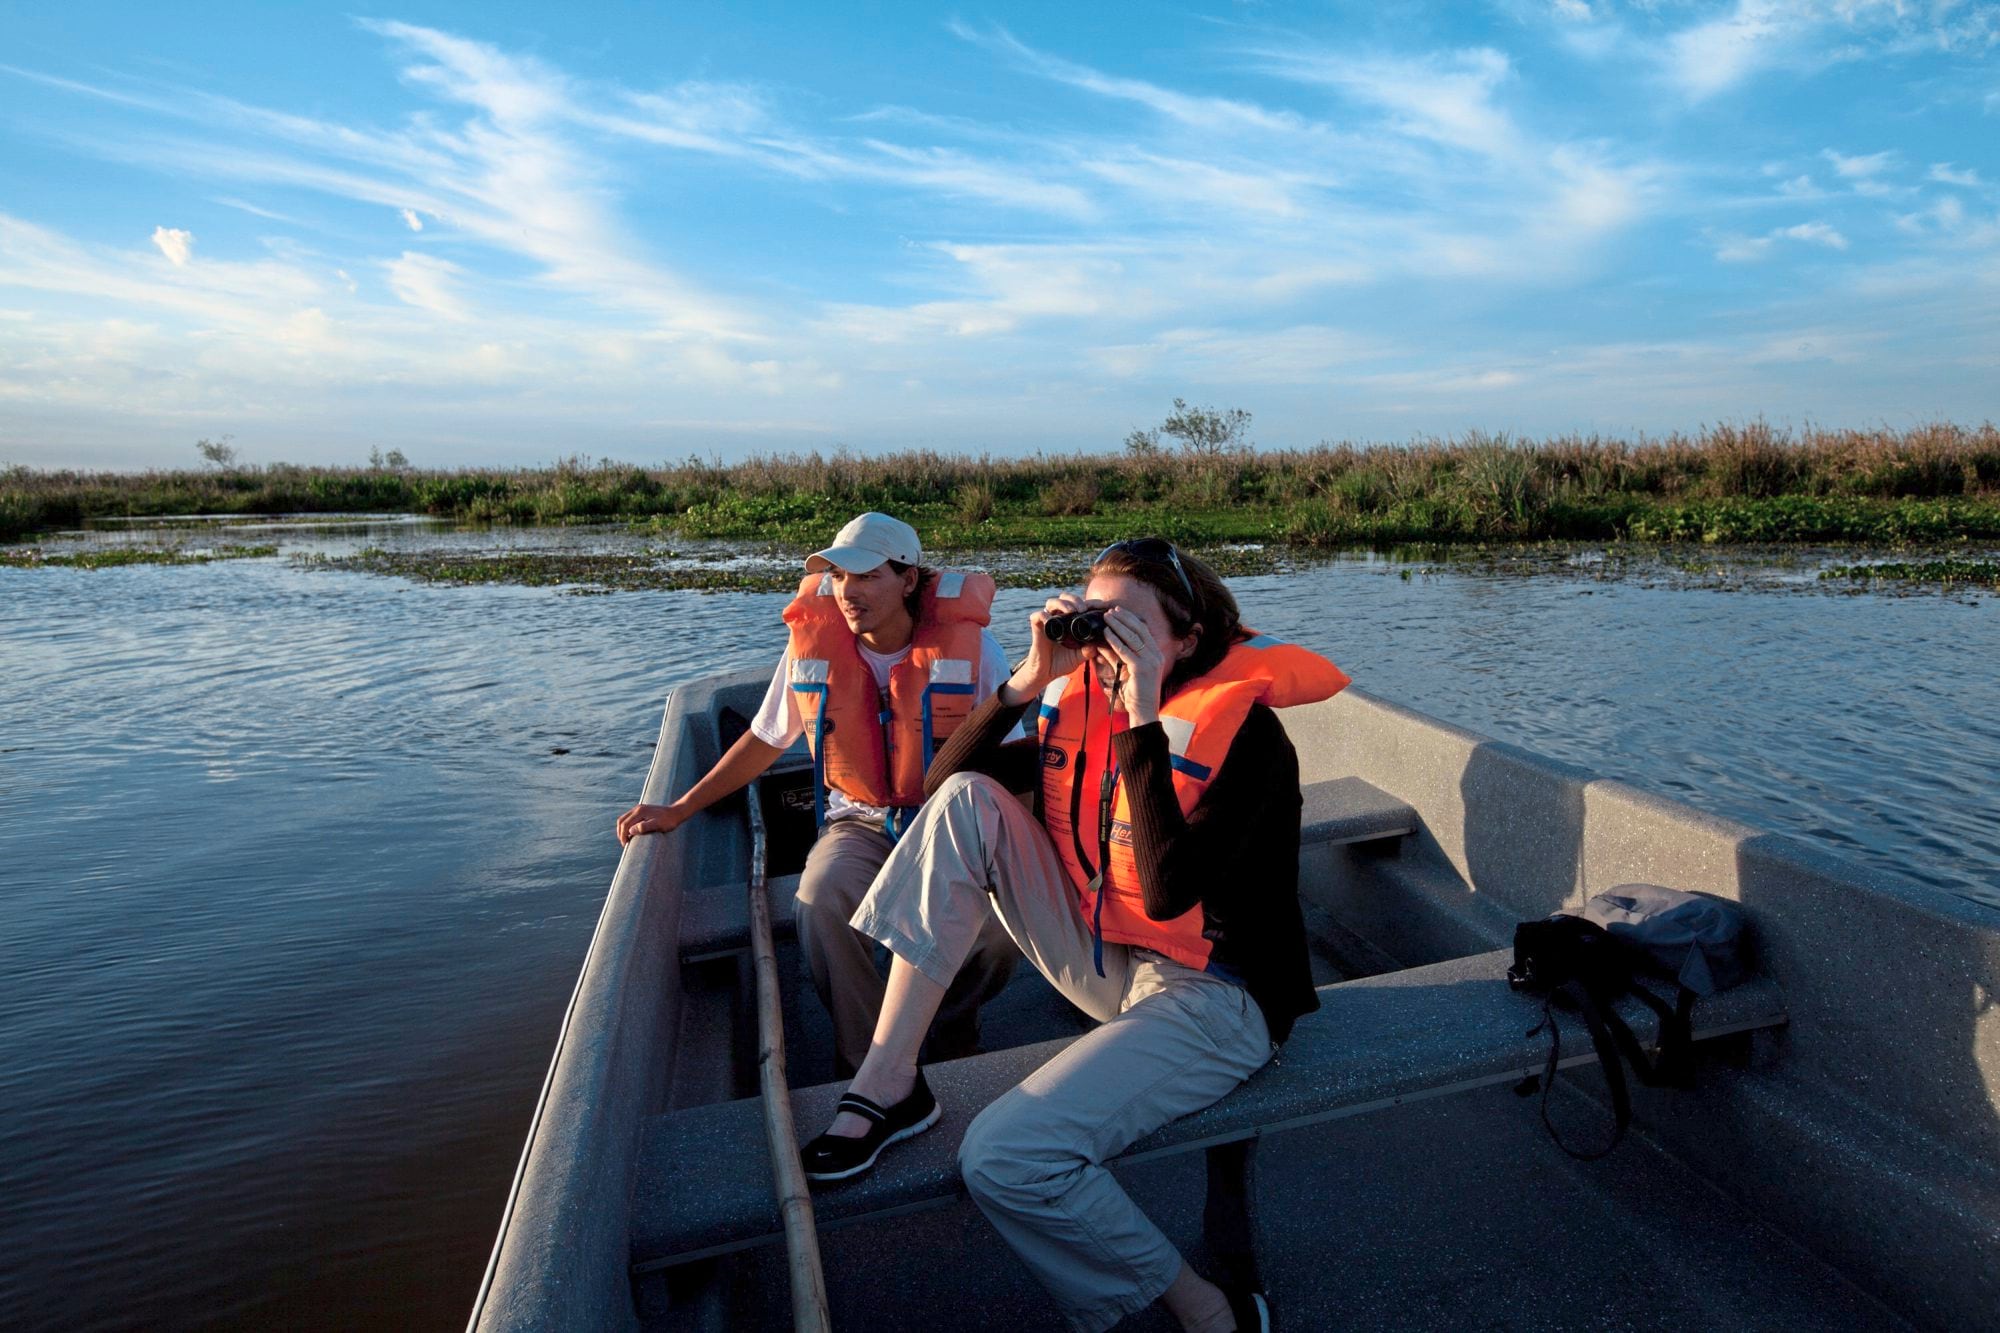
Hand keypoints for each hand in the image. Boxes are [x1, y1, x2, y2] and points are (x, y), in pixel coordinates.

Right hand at [617, 801, 688, 844]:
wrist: (677, 812)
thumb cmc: (668, 821)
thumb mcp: (658, 825)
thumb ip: (644, 827)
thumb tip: (630, 831)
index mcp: (640, 812)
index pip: (625, 824)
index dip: (623, 835)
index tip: (626, 845)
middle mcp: (637, 808)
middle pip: (622, 821)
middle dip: (621, 833)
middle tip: (625, 843)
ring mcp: (639, 808)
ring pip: (624, 819)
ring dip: (623, 829)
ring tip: (627, 839)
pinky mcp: (642, 811)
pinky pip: (629, 818)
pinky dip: (627, 826)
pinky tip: (632, 833)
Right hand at [1007, 592, 1088, 703]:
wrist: (1045, 673)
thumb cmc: (1062, 663)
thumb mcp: (1080, 657)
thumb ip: (1089, 651)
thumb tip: (1098, 645)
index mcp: (1069, 621)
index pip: (1078, 604)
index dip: (1089, 602)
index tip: (1100, 607)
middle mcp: (1058, 618)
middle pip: (1065, 597)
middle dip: (1075, 599)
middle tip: (1083, 609)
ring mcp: (1047, 621)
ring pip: (1052, 602)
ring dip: (1063, 603)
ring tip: (1072, 611)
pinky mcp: (1036, 627)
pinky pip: (1038, 615)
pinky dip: (1045, 615)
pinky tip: (1052, 621)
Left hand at [1098, 606, 1169, 724]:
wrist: (1143, 711)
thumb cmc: (1135, 693)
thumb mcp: (1127, 670)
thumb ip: (1118, 657)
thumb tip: (1103, 645)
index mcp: (1156, 654)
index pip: (1144, 630)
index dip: (1130, 619)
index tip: (1118, 611)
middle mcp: (1156, 655)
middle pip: (1140, 630)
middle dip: (1124, 618)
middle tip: (1111, 610)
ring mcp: (1151, 661)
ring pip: (1133, 637)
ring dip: (1118, 626)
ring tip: (1107, 618)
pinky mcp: (1142, 669)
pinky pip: (1126, 651)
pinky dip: (1115, 641)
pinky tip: (1106, 634)